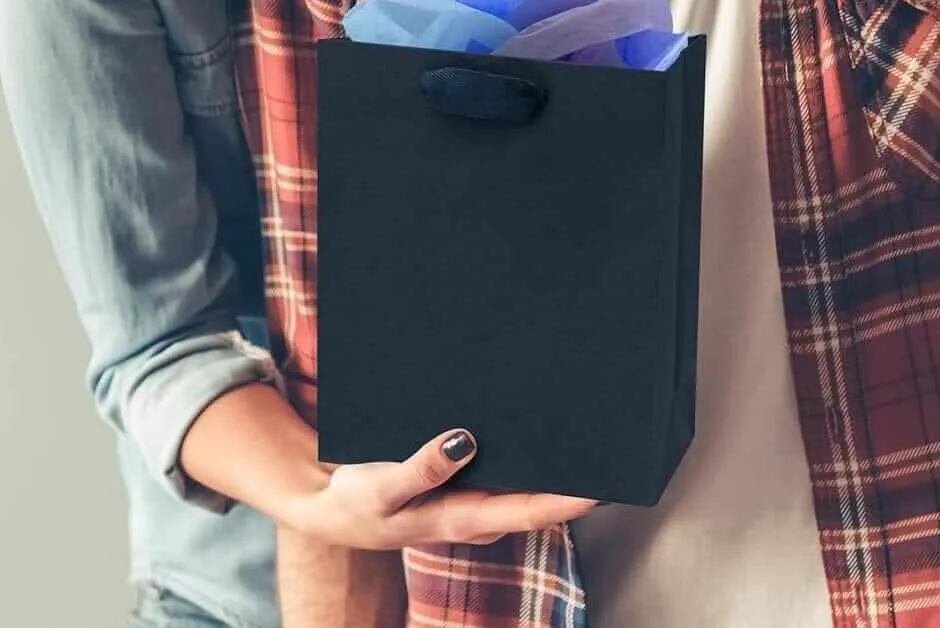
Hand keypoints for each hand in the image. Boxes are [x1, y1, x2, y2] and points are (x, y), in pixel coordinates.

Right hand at [280, 428, 596, 548]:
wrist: (328, 504)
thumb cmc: (357, 499)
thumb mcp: (381, 486)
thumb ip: (421, 468)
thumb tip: (464, 440)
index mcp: (464, 518)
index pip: (532, 510)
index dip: (572, 498)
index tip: (606, 481)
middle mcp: (477, 511)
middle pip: (539, 498)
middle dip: (574, 474)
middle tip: (610, 440)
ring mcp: (471, 498)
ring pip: (524, 481)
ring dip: (552, 459)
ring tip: (586, 424)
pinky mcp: (460, 480)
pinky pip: (503, 468)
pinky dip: (523, 449)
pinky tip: (536, 422)